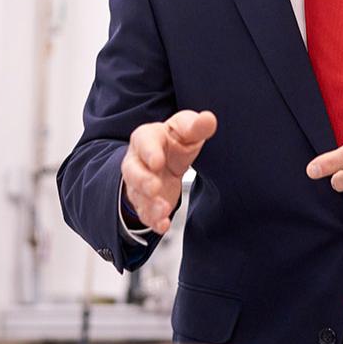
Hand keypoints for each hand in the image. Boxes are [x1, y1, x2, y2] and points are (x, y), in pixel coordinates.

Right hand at [121, 110, 216, 232]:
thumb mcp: (186, 130)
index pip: (144, 143)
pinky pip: (145, 213)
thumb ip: (196, 127)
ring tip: (164, 210)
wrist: (164, 160)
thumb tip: (209, 119)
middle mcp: (137, 162)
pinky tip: (163, 225)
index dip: (149, 152)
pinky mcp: (145, 202)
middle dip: (142, 181)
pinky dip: (153, 220)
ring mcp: (139, 184)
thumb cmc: (174, 142)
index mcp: (146, 139)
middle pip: (133, 171)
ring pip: (139, 196)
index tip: (157, 161)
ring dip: (150, 204)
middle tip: (154, 187)